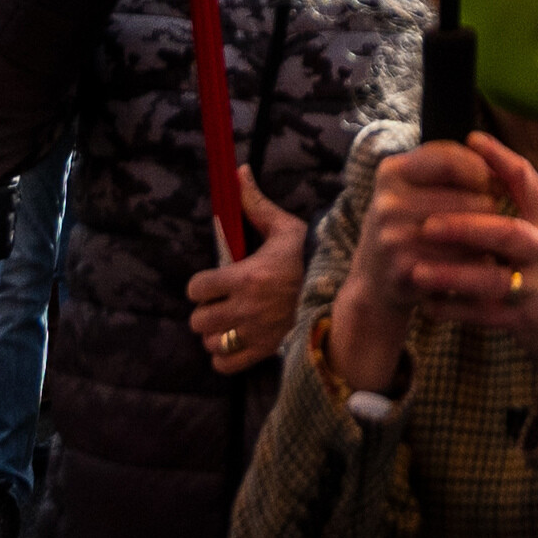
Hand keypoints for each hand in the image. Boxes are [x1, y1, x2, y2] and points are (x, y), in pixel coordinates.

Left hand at [186, 179, 307, 376]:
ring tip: (228, 323)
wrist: (340, 285)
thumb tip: (238, 172)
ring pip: (211, 343)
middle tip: (219, 302)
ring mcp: (256, 333)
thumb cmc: (308, 256)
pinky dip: (225, 357)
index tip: (210, 282)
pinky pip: (227, 365)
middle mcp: (247, 308)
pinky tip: (234, 342)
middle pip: (199, 320)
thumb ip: (255, 204)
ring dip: (215, 334)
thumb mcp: (283, 228)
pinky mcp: (267, 350)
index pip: (197, 288)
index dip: (199, 285)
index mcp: (246, 276)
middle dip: (205, 310)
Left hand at [374, 136, 537, 383]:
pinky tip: (426, 304)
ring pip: (493, 281)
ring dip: (453, 276)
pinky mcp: (526, 321)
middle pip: (509, 233)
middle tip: (428, 225)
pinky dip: (454, 310)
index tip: (470, 140)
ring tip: (417, 271)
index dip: (501, 158)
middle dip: (466, 227)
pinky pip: (484, 316)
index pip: (529, 181)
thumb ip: (521, 197)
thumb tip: (478, 151)